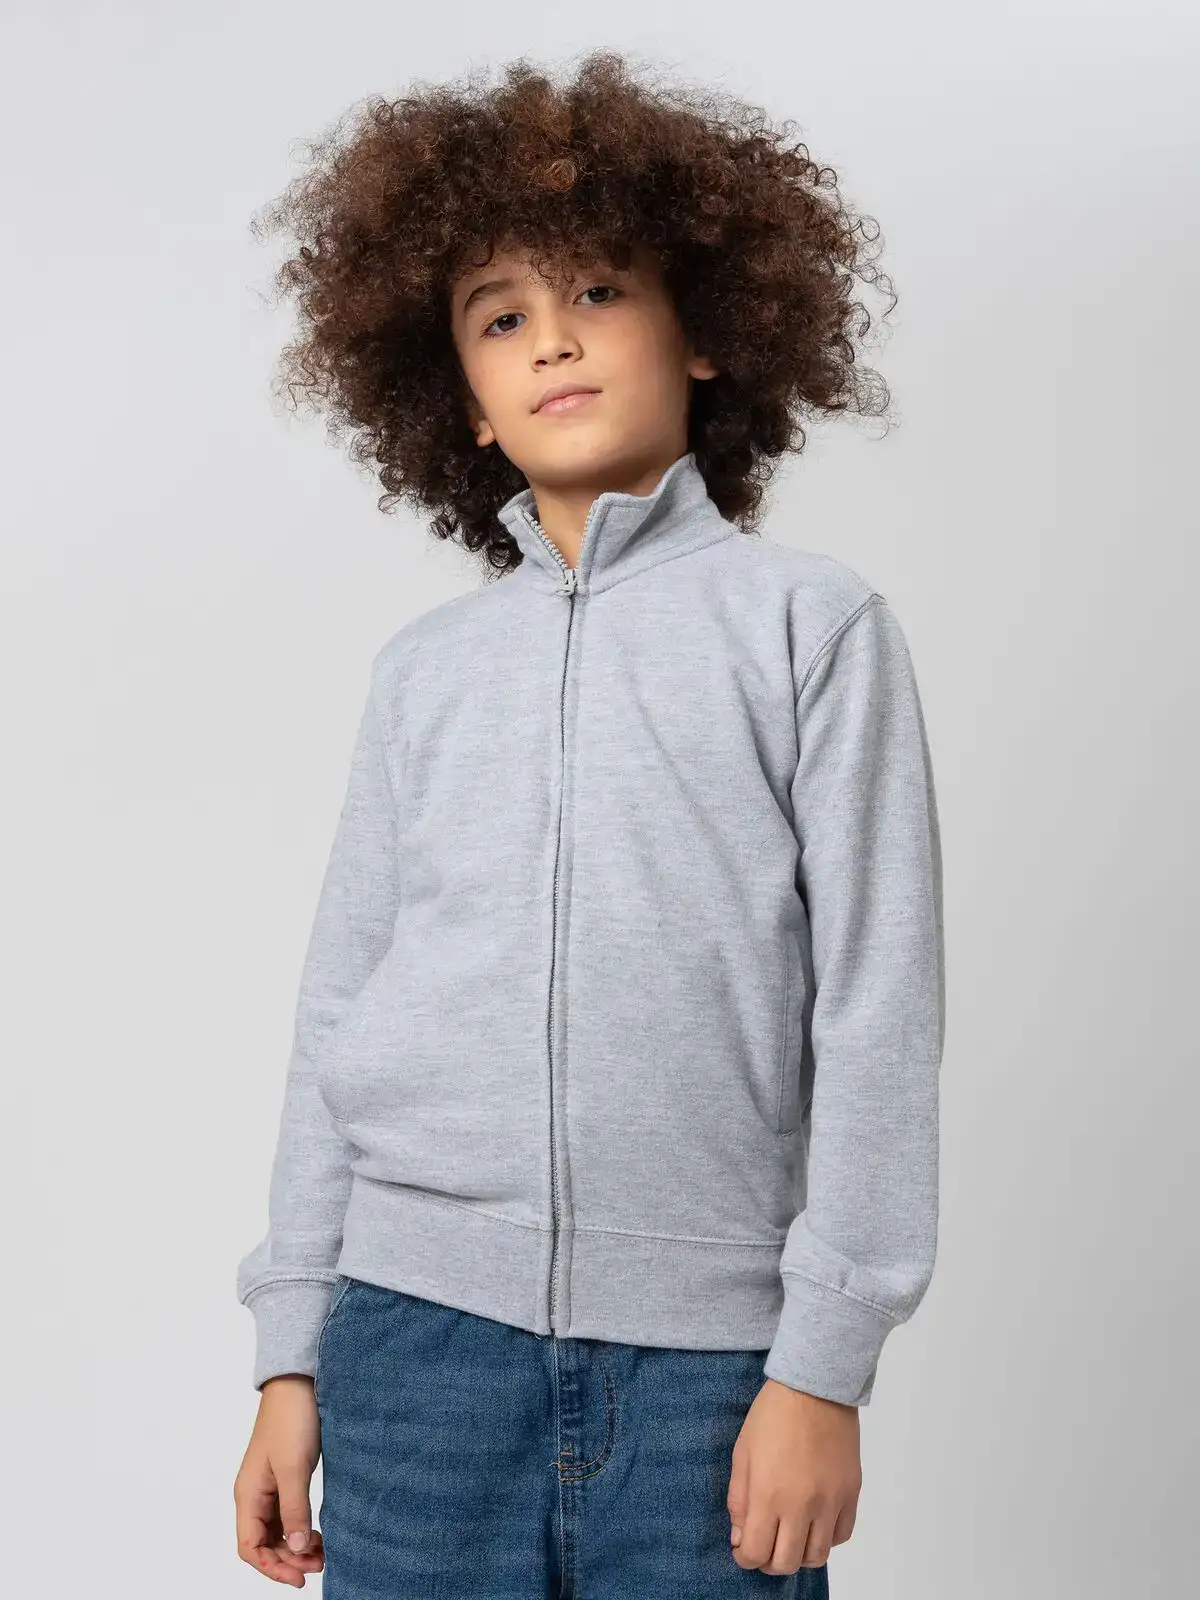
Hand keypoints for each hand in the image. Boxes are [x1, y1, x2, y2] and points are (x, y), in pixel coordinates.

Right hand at [234, 1375, 325, 1586]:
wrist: (299, 1384)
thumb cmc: (291, 1420)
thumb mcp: (294, 1467)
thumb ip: (294, 1509)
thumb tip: (294, 1549)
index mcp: (248, 1495)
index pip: (250, 1548)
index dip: (272, 1568)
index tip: (299, 1578)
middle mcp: (254, 1496)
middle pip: (263, 1544)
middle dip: (288, 1560)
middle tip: (319, 1566)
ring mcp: (268, 1488)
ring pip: (276, 1532)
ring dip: (295, 1548)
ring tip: (322, 1554)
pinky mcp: (284, 1479)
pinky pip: (287, 1516)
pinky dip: (300, 1530)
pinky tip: (318, 1534)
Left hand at [726, 1377, 860, 1574]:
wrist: (815, 1388)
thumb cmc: (772, 1415)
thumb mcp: (742, 1453)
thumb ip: (739, 1500)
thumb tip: (741, 1537)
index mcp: (769, 1494)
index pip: (757, 1552)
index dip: (745, 1558)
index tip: (743, 1549)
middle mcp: (802, 1505)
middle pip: (787, 1562)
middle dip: (769, 1562)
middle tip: (764, 1546)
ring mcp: (831, 1502)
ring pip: (817, 1556)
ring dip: (799, 1554)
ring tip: (790, 1537)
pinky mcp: (851, 1493)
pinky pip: (841, 1535)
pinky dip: (826, 1539)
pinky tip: (814, 1524)